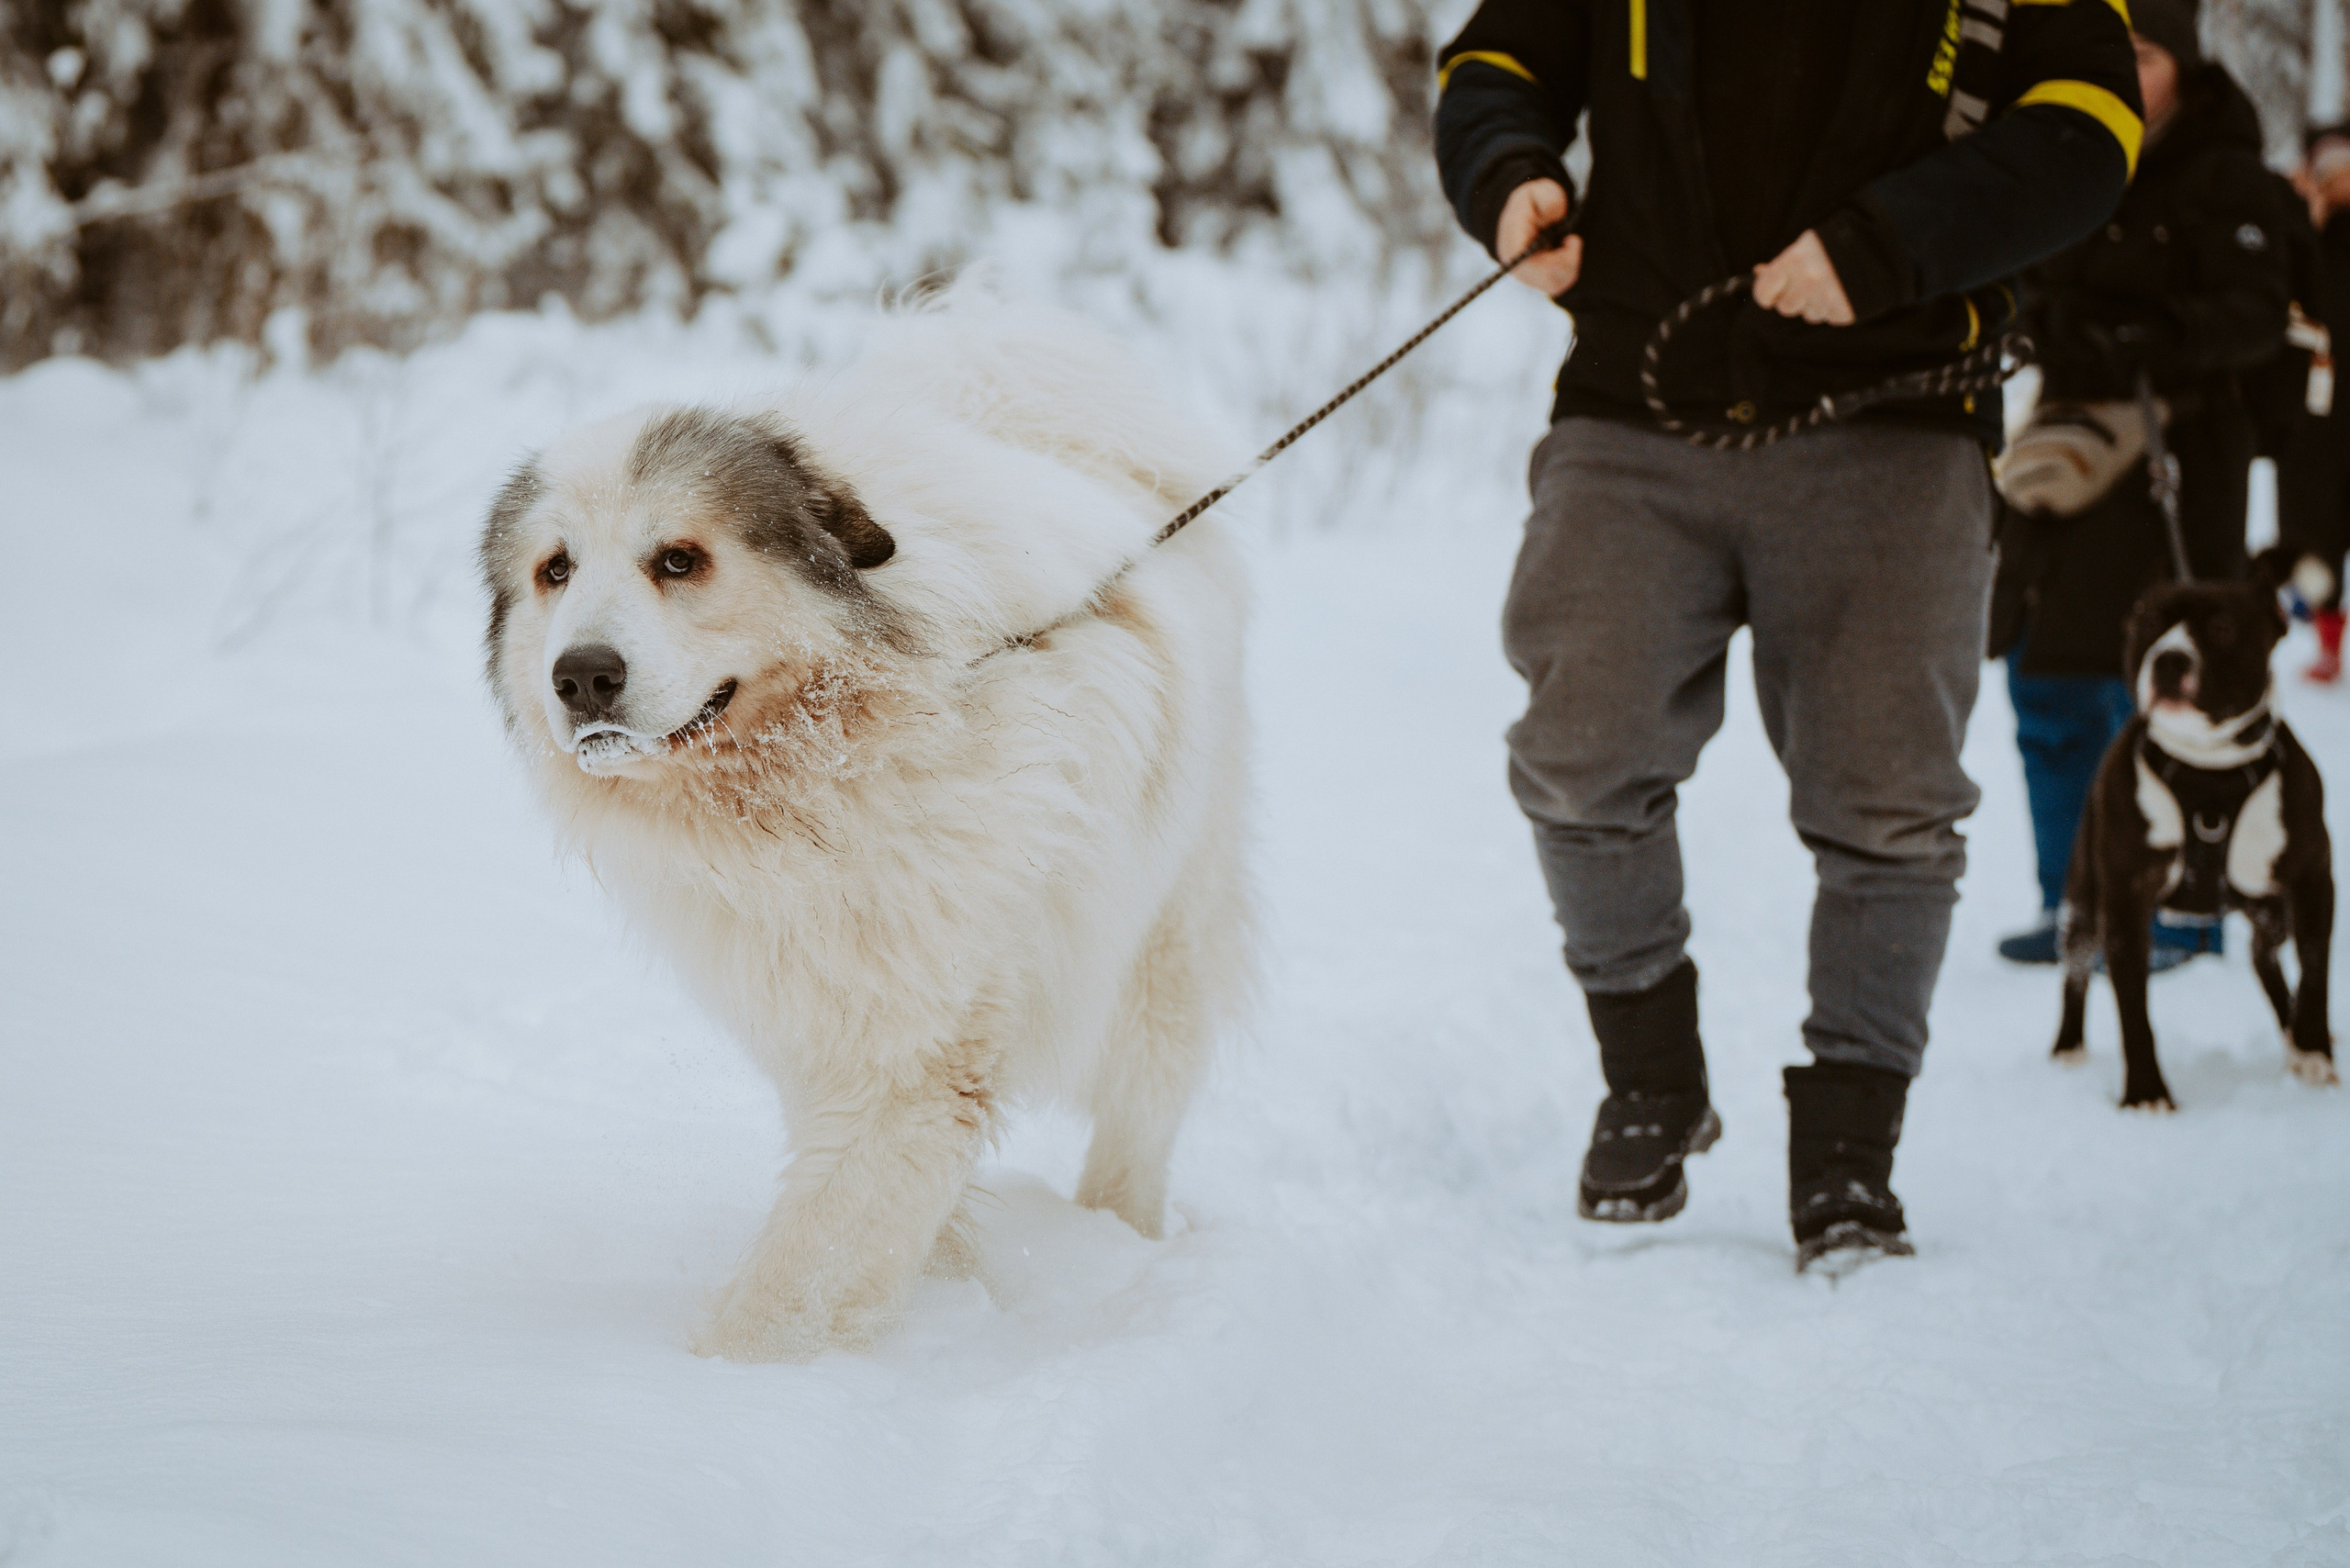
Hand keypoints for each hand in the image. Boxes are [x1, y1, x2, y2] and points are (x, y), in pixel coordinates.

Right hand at [1497, 179, 1580, 296]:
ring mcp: (1524, 276)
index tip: (1572, 239)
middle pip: (1547, 279)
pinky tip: (1565, 253)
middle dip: (1569, 261)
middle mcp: (1514, 265)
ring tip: (1569, 244)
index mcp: (1512, 243)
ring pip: (1554, 285)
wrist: (1525, 210)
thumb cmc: (1532, 201)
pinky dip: (1568, 271)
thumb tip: (1555, 216)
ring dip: (1570, 265)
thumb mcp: (1539, 190)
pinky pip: (1557, 285)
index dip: (1557, 259)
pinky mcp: (1534, 281)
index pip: (1529, 266)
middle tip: (1573, 240)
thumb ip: (1549, 200)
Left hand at [1752, 230, 1854, 325]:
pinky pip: (1829, 317)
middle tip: (1809, 283)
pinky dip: (1834, 308)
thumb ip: (1784, 263)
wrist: (1881, 246)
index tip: (1770, 294)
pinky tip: (1844, 291)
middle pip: (1786, 307)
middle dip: (1794, 299)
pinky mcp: (1844, 311)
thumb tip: (1758, 272)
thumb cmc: (1837, 243)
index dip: (1766, 295)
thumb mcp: (1807, 245)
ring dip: (1816, 304)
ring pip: (1809, 315)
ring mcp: (1826, 298)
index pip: (1763, 292)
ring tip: (1832, 283)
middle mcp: (1808, 281)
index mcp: (1794, 261)